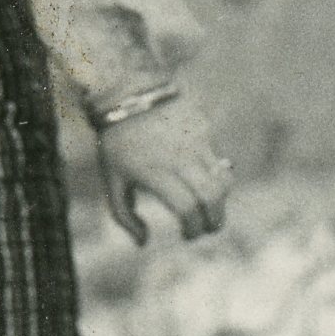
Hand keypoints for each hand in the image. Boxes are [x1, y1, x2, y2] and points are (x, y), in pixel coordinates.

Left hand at [96, 91, 232, 245]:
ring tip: (209, 207)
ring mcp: (195, 140)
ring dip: (219, 199)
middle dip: (215, 219)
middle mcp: (180, 157)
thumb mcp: (112, 181)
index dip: (193, 229)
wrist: (126, 92)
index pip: (188, 209)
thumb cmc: (115, 143)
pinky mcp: (204, 126)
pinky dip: (213, 173)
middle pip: (213, 196)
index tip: (187, 235)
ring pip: (223, 178)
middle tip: (210, 228)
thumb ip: (124, 216)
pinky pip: (217, 157)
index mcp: (156, 173)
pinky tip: (199, 176)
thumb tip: (143, 243)